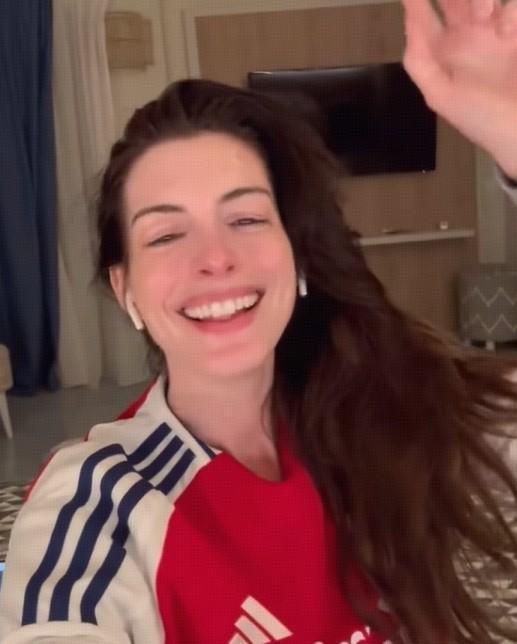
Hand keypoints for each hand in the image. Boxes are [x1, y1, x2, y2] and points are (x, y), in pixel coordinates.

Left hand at [401, 0, 516, 178]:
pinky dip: (510, 10)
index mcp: (444, 55)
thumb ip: (421, 63)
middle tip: (469, 9)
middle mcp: (467, 38)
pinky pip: (513, 7)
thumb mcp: (442, 96)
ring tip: (484, 13)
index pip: (424, 19)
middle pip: (455, 1)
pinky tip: (506, 26)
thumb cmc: (481, 119)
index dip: (416, 4)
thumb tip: (409, 23)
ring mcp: (496, 32)